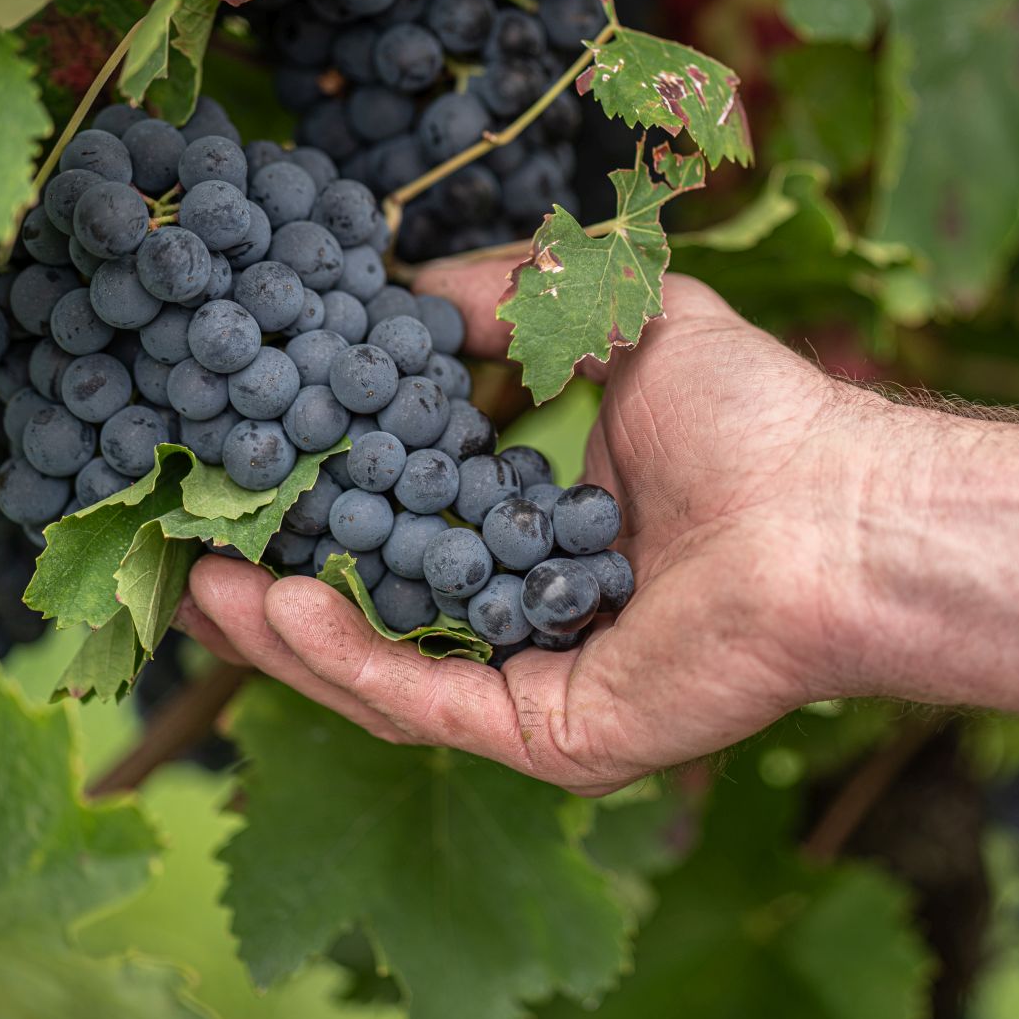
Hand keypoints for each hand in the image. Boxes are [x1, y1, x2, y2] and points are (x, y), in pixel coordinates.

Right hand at [181, 260, 879, 794]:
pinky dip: (349, 660)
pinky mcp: (552, 734)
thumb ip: (508, 298)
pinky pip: (427, 705)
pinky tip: (282, 604)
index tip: (238, 457)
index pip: (405, 521)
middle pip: (377, 607)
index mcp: (542, 523)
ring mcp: (538, 678)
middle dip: (275, 579)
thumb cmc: (749, 413)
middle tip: (184, 541)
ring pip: (384, 669)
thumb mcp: (614, 316)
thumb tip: (400, 284)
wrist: (834, 511)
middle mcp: (532, 607)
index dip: (322, 496)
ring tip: (200, 581)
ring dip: (285, 629)